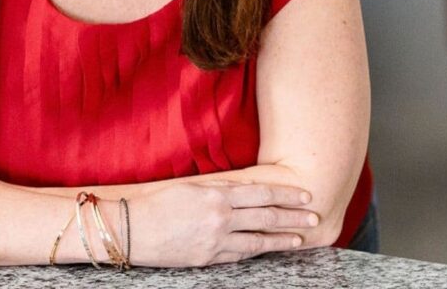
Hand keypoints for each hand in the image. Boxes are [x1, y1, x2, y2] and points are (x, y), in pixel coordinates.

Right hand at [129, 179, 317, 266]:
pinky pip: (240, 255)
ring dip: (282, 238)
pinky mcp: (208, 259)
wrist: (131, 229)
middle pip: (266, 217)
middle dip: (293, 217)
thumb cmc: (155, 202)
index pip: (261, 193)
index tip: (304, 195)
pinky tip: (269, 249)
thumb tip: (242, 190)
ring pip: (258, 240)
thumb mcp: (188, 187)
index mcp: (216, 194)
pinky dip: (259, 251)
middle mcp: (220, 217)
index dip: (286, 195)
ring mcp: (216, 241)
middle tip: (315, 217)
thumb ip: (217, 189)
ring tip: (301, 238)